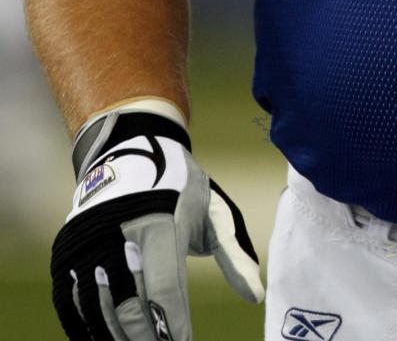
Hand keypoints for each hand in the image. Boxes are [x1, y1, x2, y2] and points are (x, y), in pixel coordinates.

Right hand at [50, 108, 263, 338]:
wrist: (130, 150)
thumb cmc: (179, 187)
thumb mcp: (212, 210)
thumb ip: (232, 254)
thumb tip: (255, 296)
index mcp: (159, 223)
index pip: (164, 288)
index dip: (174, 324)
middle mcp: (118, 234)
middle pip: (130, 306)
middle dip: (148, 338)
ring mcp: (87, 244)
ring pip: (101, 310)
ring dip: (120, 337)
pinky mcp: (67, 253)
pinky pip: (73, 304)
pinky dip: (89, 330)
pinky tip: (109, 339)